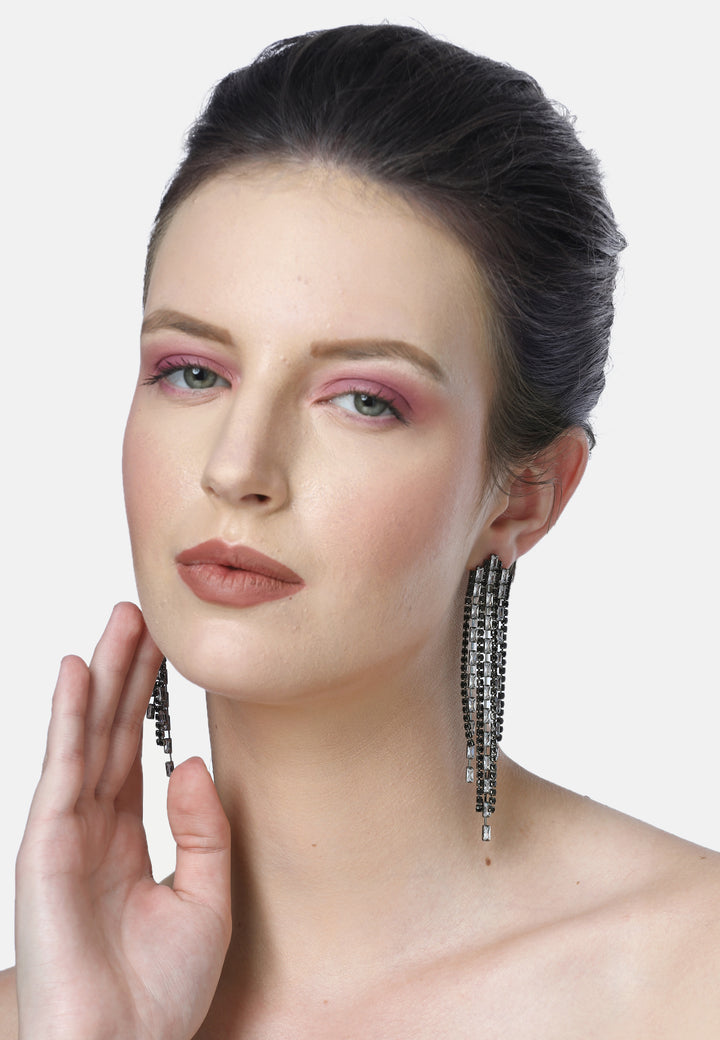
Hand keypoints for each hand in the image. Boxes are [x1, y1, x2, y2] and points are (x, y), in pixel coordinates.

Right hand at [15, 604, 231, 1039]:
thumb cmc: (159, 993)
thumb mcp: (206, 899)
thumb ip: (203, 828)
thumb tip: (190, 761)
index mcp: (129, 839)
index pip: (135, 752)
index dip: (149, 701)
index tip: (166, 651)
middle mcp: (95, 827)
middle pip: (110, 732)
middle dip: (126, 672)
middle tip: (142, 615)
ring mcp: (68, 833)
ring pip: (87, 736)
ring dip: (102, 676)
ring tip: (120, 623)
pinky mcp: (47, 846)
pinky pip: (61, 767)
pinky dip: (68, 717)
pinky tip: (77, 672)